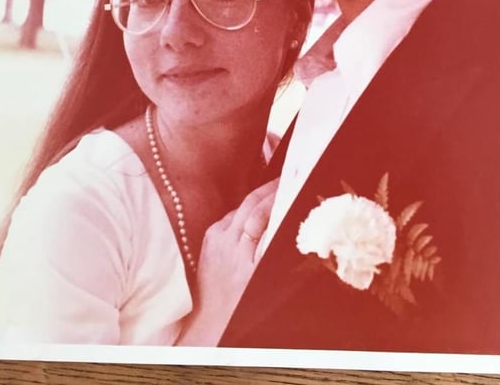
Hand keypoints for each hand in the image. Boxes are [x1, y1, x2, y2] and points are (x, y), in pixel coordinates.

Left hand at [176, 177, 277, 345]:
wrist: (213, 319)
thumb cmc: (243, 303)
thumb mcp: (264, 277)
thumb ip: (272, 245)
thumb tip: (283, 221)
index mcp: (241, 248)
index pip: (260, 210)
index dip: (276, 194)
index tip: (291, 184)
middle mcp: (225, 238)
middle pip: (250, 203)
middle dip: (269, 189)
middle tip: (287, 179)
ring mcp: (215, 237)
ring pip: (240, 208)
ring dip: (257, 199)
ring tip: (276, 191)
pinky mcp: (209, 239)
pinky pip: (230, 218)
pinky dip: (244, 213)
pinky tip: (255, 213)